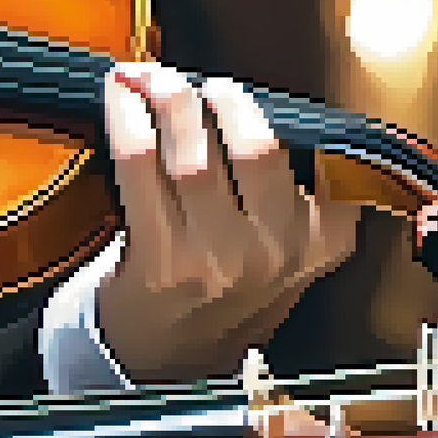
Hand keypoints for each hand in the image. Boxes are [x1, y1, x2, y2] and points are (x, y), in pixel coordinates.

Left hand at [96, 62, 363, 380]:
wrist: (169, 362)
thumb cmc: (227, 291)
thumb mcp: (293, 254)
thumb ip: (304, 195)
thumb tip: (269, 102)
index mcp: (318, 243)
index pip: (314, 158)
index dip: (277, 111)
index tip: (241, 90)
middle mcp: (272, 253)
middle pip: (254, 146)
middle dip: (220, 97)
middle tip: (196, 81)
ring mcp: (215, 259)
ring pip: (195, 154)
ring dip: (169, 98)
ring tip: (152, 75)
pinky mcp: (159, 257)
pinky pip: (139, 164)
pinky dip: (125, 117)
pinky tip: (119, 91)